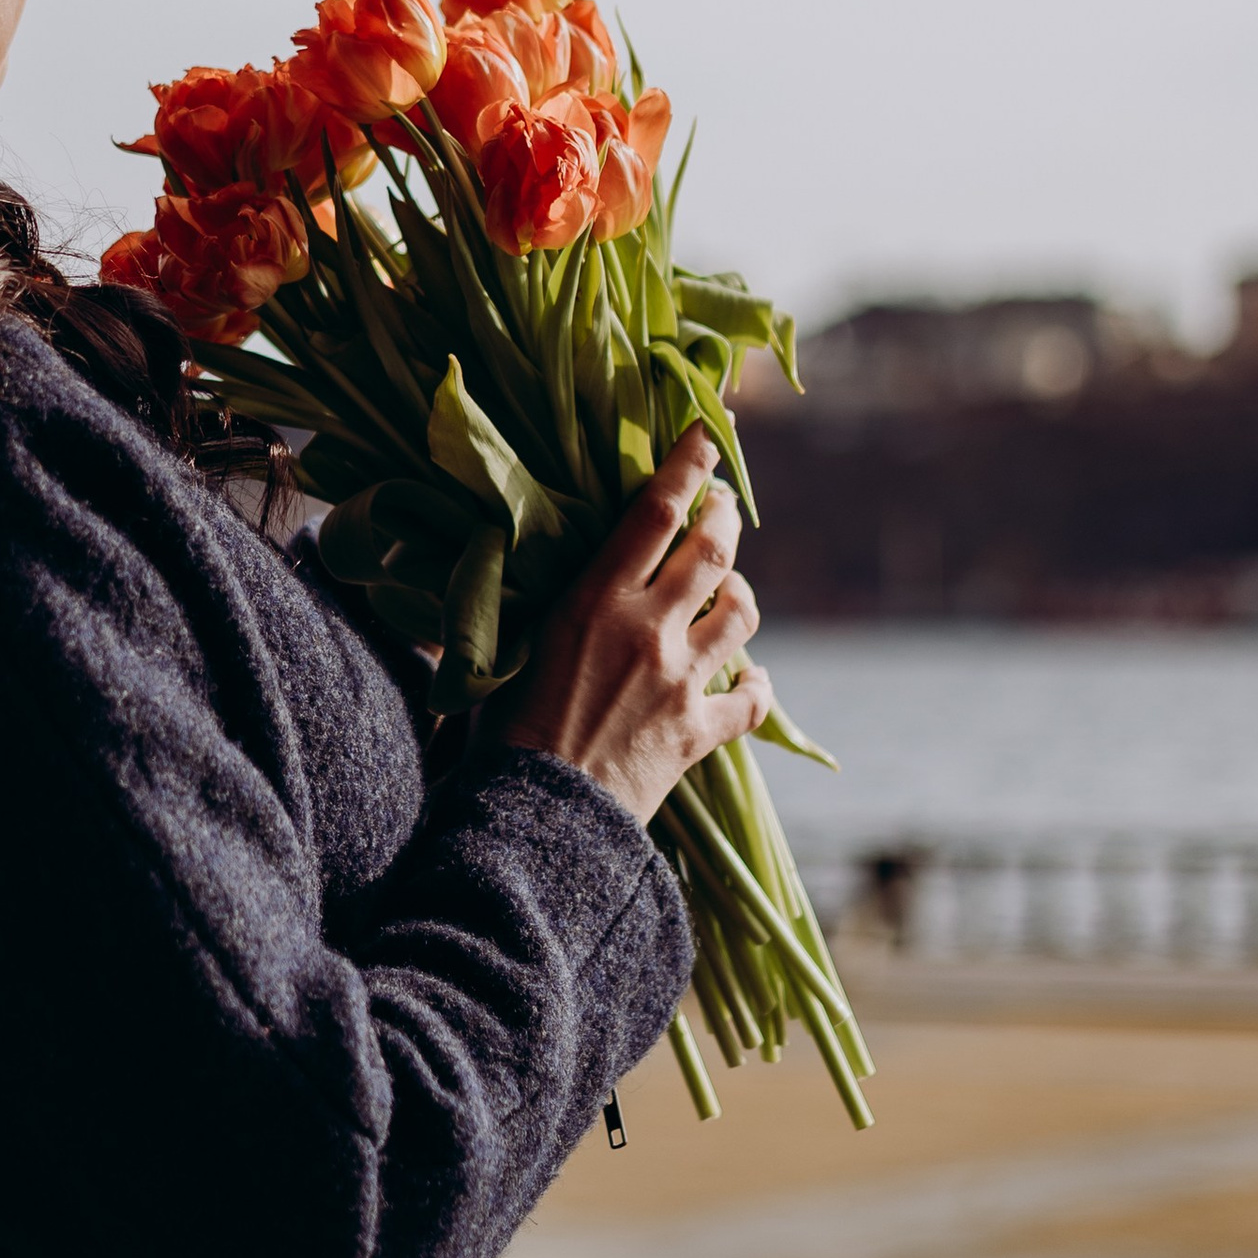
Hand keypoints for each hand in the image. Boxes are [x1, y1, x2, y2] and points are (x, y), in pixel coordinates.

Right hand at [497, 424, 768, 827]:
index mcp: (594, 600)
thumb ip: (535, 601)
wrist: (534, 819)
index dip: (687, 466)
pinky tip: (753, 680)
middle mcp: (648, 630)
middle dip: (725, 517)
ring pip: (743, 613)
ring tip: (733, 588)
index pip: (654, 512)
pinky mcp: (697, 734)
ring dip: (743, 593)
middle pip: (714, 550)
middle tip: (723, 507)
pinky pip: (751, 700)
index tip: (707, 437)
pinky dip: (757, 685)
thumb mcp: (508, 647)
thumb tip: (512, 555)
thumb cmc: (499, 733)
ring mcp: (680, 681)